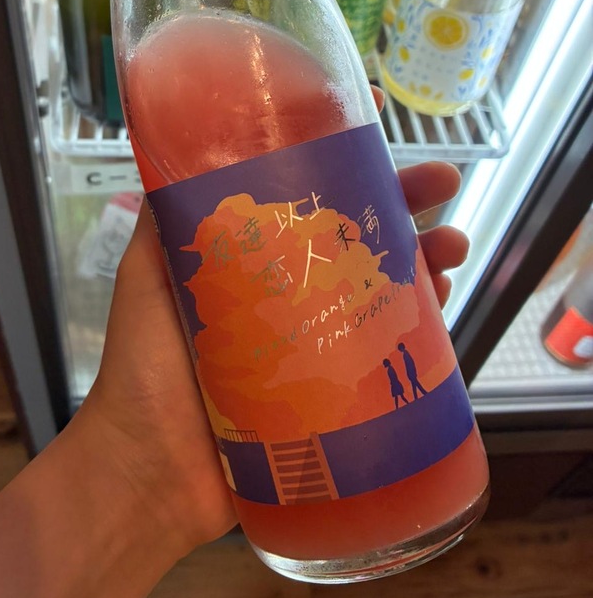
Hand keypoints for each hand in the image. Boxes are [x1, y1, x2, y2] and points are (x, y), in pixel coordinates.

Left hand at [73, 157, 468, 562]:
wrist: (151, 471)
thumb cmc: (144, 366)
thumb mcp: (149, 278)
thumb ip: (164, 224)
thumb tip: (173, 151)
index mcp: (252, 263)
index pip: (306, 200)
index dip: (343, 163)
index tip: (377, 127)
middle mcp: (290, 296)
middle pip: (356, 238)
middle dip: (405, 203)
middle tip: (444, 182)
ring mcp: (318, 344)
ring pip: (382, 288)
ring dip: (427, 258)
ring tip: (454, 245)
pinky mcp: (338, 394)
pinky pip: (387, 353)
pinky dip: (420, 326)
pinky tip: (443, 304)